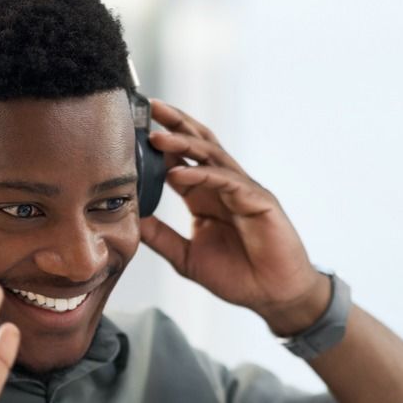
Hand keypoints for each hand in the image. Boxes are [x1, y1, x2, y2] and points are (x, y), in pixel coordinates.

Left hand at [139, 99, 330, 335]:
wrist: (274, 295)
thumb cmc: (237, 276)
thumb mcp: (186, 256)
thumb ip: (160, 237)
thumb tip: (129, 220)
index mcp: (205, 196)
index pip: (179, 160)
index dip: (159, 144)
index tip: (132, 128)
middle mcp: (223, 187)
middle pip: (198, 144)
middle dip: (175, 124)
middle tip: (150, 107)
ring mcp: (242, 190)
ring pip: (211, 155)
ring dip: (183, 142)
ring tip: (156, 136)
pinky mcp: (258, 200)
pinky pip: (226, 181)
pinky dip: (201, 174)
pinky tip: (177, 173)